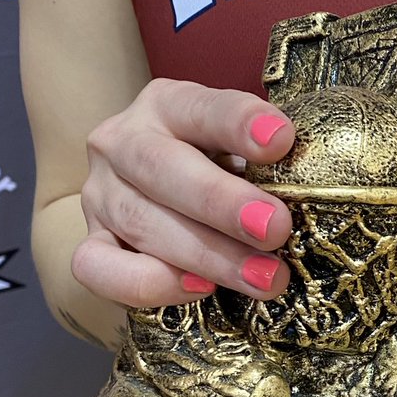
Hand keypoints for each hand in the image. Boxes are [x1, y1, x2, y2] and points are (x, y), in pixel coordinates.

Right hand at [72, 79, 296, 307]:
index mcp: (167, 105)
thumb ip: (263, 163)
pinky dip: (149, 283)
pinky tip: (199, 291)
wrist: (155, 200)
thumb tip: (309, 190)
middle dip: (222, 202)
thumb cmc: (217, 171)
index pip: (202, 107)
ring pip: (142, 222)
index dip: (239, 122)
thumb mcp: (240, 152)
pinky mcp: (88, 245)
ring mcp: (99, 195)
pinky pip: (99, 269)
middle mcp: (122, 142)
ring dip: (208, 256)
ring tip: (265, 278)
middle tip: (274, 228)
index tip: (281, 140)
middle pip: (163, 167)